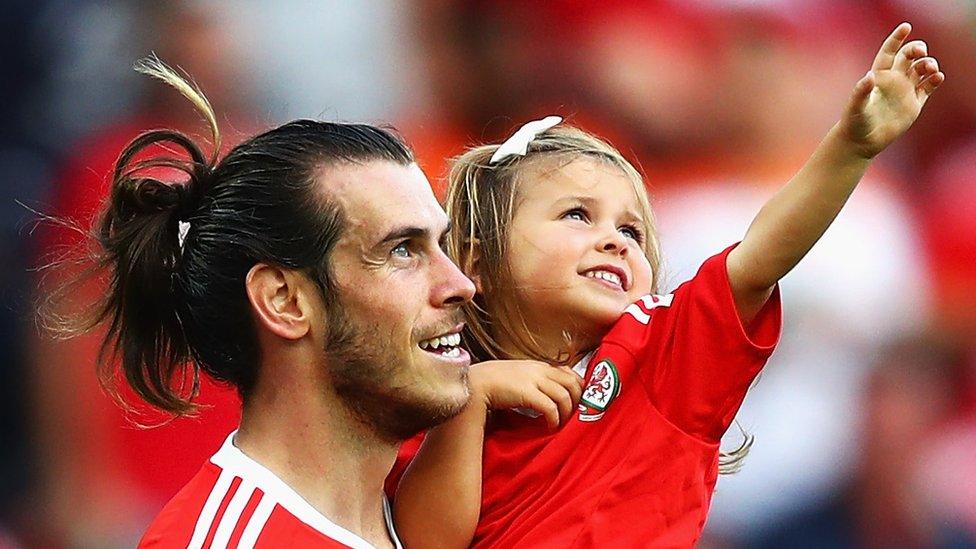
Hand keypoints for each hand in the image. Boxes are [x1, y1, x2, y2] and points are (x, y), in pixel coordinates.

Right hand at [469, 360, 583, 430]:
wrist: (475, 383)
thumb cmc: (493, 382)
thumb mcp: (518, 376)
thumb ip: (534, 381)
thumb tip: (547, 395)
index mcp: (538, 366)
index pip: (570, 373)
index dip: (578, 389)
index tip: (576, 403)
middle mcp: (539, 370)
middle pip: (572, 383)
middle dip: (577, 401)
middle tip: (573, 416)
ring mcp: (533, 380)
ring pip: (564, 396)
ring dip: (567, 413)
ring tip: (561, 424)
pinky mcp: (526, 393)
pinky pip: (550, 407)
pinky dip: (554, 419)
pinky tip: (550, 426)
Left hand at [838, 22, 944, 158]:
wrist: (861, 142)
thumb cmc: (854, 122)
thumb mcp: (855, 106)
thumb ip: (861, 91)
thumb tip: (869, 76)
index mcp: (879, 75)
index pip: (890, 52)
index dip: (897, 38)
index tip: (906, 27)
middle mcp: (893, 80)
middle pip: (909, 56)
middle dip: (917, 49)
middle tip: (921, 51)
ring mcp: (905, 91)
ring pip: (921, 69)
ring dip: (928, 64)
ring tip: (930, 68)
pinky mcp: (914, 104)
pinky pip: (928, 87)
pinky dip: (935, 80)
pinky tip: (937, 77)